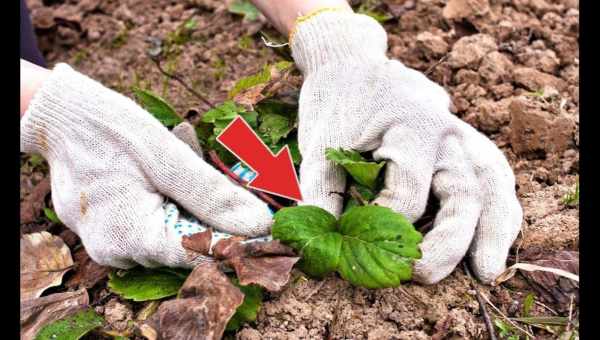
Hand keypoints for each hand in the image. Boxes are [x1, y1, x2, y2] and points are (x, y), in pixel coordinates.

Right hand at [20, 64, 272, 268]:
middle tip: (241, 192)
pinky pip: (156, 228)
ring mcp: (113, 245)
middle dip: (217, 220)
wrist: (59, 117)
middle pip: (189, 248)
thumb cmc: (109, 129)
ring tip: (191, 167)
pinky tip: (171, 180)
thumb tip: (260, 224)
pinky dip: (175, 207)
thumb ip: (212, 195)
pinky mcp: (113, 233)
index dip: (240, 243)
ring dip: (195, 210)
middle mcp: (120, 252)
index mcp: (132, 236)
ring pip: (175, 237)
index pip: (201, 255)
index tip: (273, 230)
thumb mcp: (166, 156)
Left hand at [290, 10, 521, 283]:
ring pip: (493, 185)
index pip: (410, 192)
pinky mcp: (462, 141)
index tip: (359, 240)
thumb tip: (324, 246)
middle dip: (446, 243)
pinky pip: (492, 175)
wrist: (351, 62)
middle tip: (419, 274)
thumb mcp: (319, 144)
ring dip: (494, 231)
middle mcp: (447, 131)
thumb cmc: (335, 103)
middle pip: (464, 194)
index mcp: (412, 125)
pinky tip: (491, 240)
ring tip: (486, 273)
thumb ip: (321, 193)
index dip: (386, 225)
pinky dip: (498, 209)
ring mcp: (461, 134)